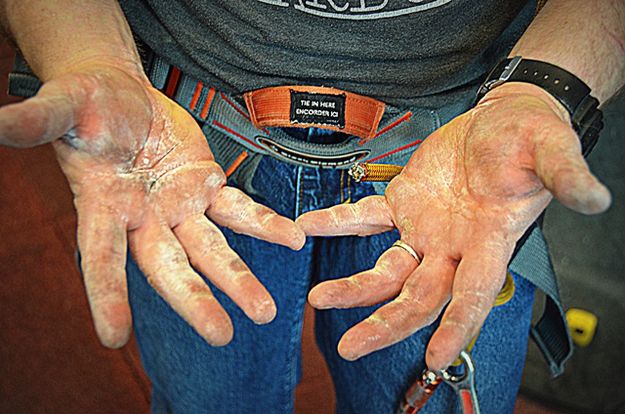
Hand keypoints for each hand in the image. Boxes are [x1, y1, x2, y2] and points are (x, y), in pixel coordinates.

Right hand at [0, 61, 304, 347]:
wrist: (121, 94)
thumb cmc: (85, 105)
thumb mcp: (61, 108)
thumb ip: (38, 121)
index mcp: (103, 207)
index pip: (102, 258)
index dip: (107, 294)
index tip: (113, 337)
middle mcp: (144, 218)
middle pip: (169, 266)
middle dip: (194, 299)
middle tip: (220, 335)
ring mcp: (179, 206)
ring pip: (211, 249)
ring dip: (238, 278)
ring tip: (265, 312)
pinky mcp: (206, 186)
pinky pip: (239, 210)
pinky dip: (265, 224)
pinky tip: (292, 240)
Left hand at [296, 82, 609, 370]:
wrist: (502, 119)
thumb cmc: (530, 137)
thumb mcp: (551, 149)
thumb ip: (566, 173)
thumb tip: (595, 198)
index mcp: (490, 239)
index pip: (474, 292)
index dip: (458, 324)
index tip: (436, 355)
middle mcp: (455, 245)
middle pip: (419, 296)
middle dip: (387, 324)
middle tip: (352, 346)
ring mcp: (426, 228)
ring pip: (388, 271)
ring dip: (355, 287)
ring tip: (320, 299)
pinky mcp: (404, 203)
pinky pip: (366, 219)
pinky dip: (339, 222)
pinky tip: (311, 225)